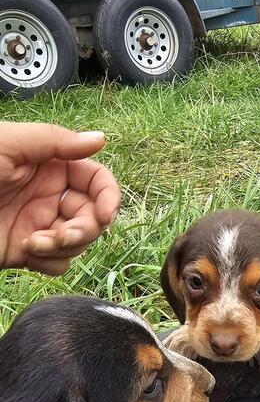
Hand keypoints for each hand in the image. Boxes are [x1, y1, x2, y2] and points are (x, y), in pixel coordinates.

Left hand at [0, 122, 120, 274]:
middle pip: (92, 214)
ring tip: (32, 243)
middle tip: (61, 235)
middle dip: (84, 229)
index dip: (108, 195)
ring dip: (64, 247)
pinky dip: (49, 262)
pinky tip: (26, 255)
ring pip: (80, 241)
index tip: (105, 213)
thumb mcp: (7, 144)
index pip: (94, 178)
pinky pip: (59, 263)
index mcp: (46, 164)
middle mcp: (47, 194)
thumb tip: (99, 139)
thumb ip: (54, 141)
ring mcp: (38, 223)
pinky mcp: (27, 251)